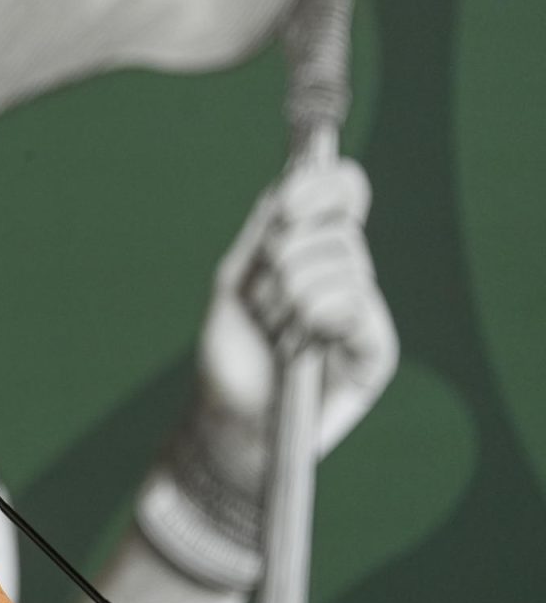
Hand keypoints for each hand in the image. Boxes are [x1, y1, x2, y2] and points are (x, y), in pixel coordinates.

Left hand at [194, 158, 398, 489]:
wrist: (228, 421)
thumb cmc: (231, 355)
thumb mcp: (236, 282)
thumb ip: (263, 232)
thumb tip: (291, 181)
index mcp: (318, 253)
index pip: (346, 195)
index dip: (322, 188)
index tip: (286, 203)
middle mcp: (349, 277)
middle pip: (339, 229)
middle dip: (285, 258)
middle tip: (262, 299)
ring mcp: (365, 314)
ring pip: (346, 264)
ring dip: (292, 293)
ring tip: (275, 328)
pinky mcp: (375, 354)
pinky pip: (358, 308)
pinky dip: (320, 314)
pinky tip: (303, 339)